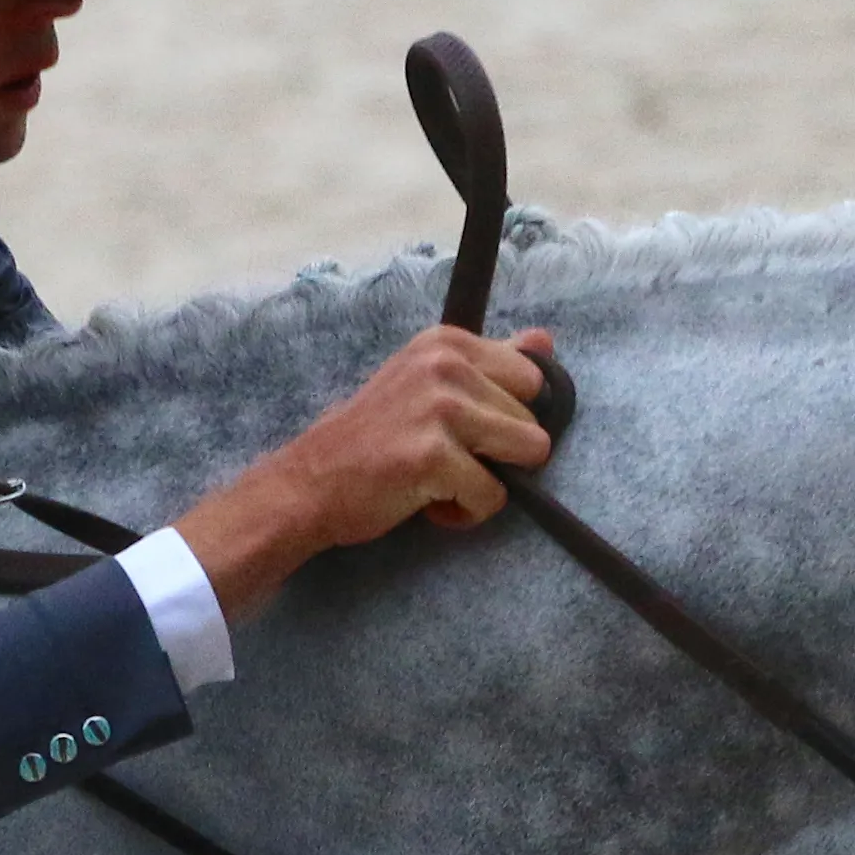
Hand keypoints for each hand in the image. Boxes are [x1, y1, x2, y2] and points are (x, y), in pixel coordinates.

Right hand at [174, 326, 554, 620]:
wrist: (307, 483)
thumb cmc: (370, 437)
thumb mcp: (426, 381)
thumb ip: (489, 361)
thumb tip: (546, 341)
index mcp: (447, 342)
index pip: (532, 378)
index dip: (506, 417)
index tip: (463, 431)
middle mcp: (447, 365)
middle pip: (532, 421)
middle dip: (499, 453)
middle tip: (445, 459)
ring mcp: (441, 408)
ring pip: (526, 455)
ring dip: (488, 481)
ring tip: (441, 480)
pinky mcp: (434, 456)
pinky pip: (494, 497)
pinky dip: (467, 513)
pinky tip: (428, 503)